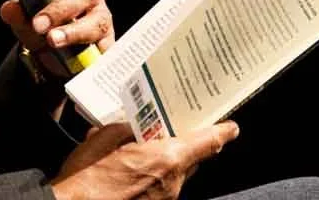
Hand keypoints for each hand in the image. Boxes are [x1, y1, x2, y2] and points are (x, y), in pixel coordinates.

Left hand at [0, 0, 113, 77]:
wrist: (57, 54)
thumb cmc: (44, 23)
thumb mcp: (26, 18)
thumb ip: (17, 13)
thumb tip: (9, 10)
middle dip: (58, 9)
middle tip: (38, 24)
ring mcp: (101, 15)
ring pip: (95, 19)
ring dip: (73, 31)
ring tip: (53, 40)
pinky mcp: (108, 40)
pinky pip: (105, 46)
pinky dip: (92, 53)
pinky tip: (79, 59)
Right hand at [49, 121, 239, 199]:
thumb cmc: (88, 177)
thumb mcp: (105, 137)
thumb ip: (128, 127)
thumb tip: (135, 125)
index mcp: (166, 159)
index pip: (207, 142)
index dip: (222, 132)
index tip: (230, 126)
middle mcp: (173, 182)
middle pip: (193, 158)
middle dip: (185, 143)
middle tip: (172, 127)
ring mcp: (165, 199)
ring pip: (176, 173)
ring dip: (165, 160)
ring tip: (140, 149)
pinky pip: (162, 186)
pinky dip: (153, 175)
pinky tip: (129, 170)